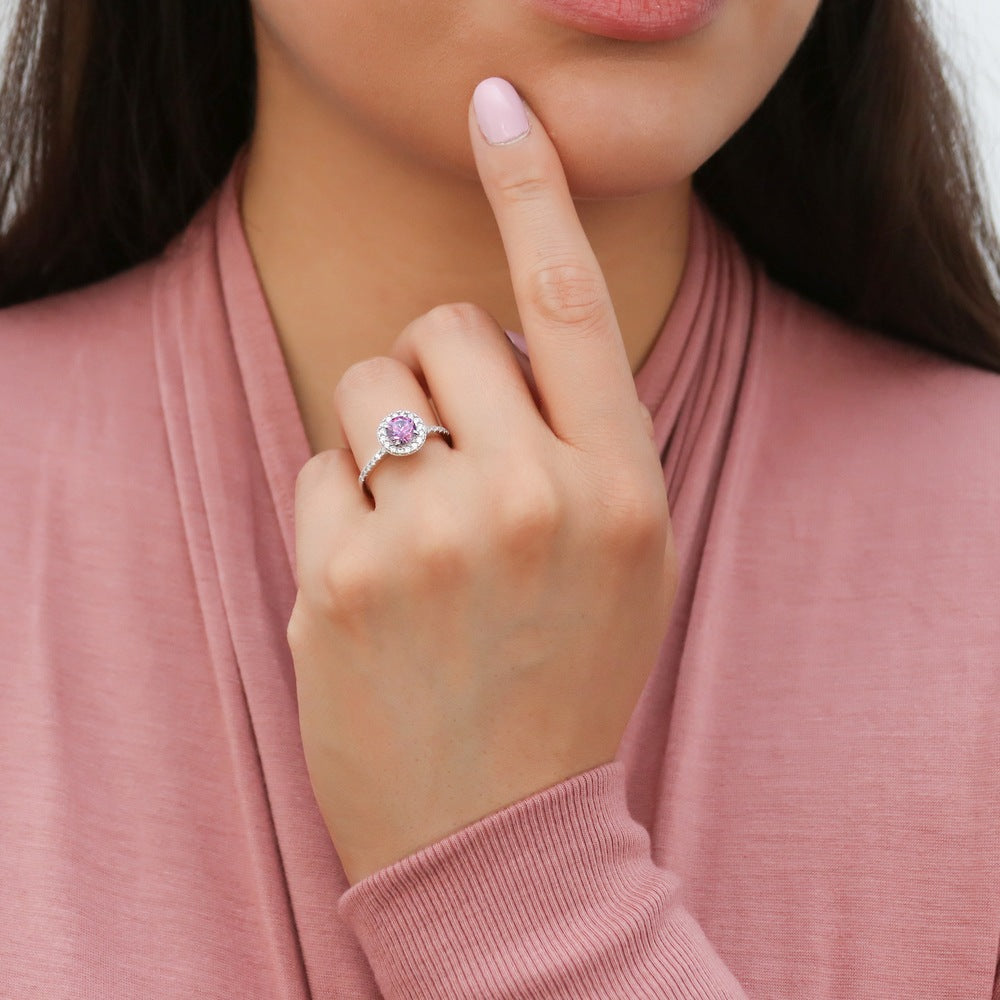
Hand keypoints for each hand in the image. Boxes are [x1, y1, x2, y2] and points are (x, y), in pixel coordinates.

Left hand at [288, 77, 678, 885]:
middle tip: (456, 455)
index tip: (500, 104)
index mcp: (619, 486)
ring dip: (383, 433)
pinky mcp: (338, 580)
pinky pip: (316, 470)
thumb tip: (496, 346)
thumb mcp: (628, 559)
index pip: (570, 300)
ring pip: (365, 386)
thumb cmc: (567, 678)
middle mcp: (530, 496)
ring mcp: (428, 537)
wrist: (500, 827)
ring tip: (417, 530)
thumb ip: (584, 440)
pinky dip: (338, 510)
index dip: (533, 188)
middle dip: (438, 369)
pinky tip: (375, 586)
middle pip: (441, 326)